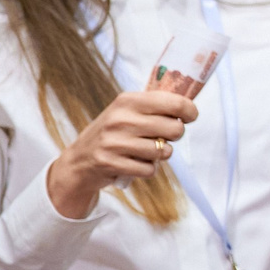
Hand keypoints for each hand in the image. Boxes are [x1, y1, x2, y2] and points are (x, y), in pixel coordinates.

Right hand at [45, 89, 198, 218]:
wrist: (79, 160)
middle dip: (174, 136)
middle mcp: (121, 119)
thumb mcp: (127, 111)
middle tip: (161, 136)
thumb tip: (190, 106)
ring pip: (164, 151)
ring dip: (160, 154)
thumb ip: (155, 106)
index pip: (174, 102)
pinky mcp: (112, 163)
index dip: (189, 111)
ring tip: (145, 150)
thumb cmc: (112, 133)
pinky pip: (150, 170)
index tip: (190, 116)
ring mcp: (114, 142)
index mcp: (128, 100)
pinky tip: (134, 163)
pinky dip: (147, 169)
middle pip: (175, 129)